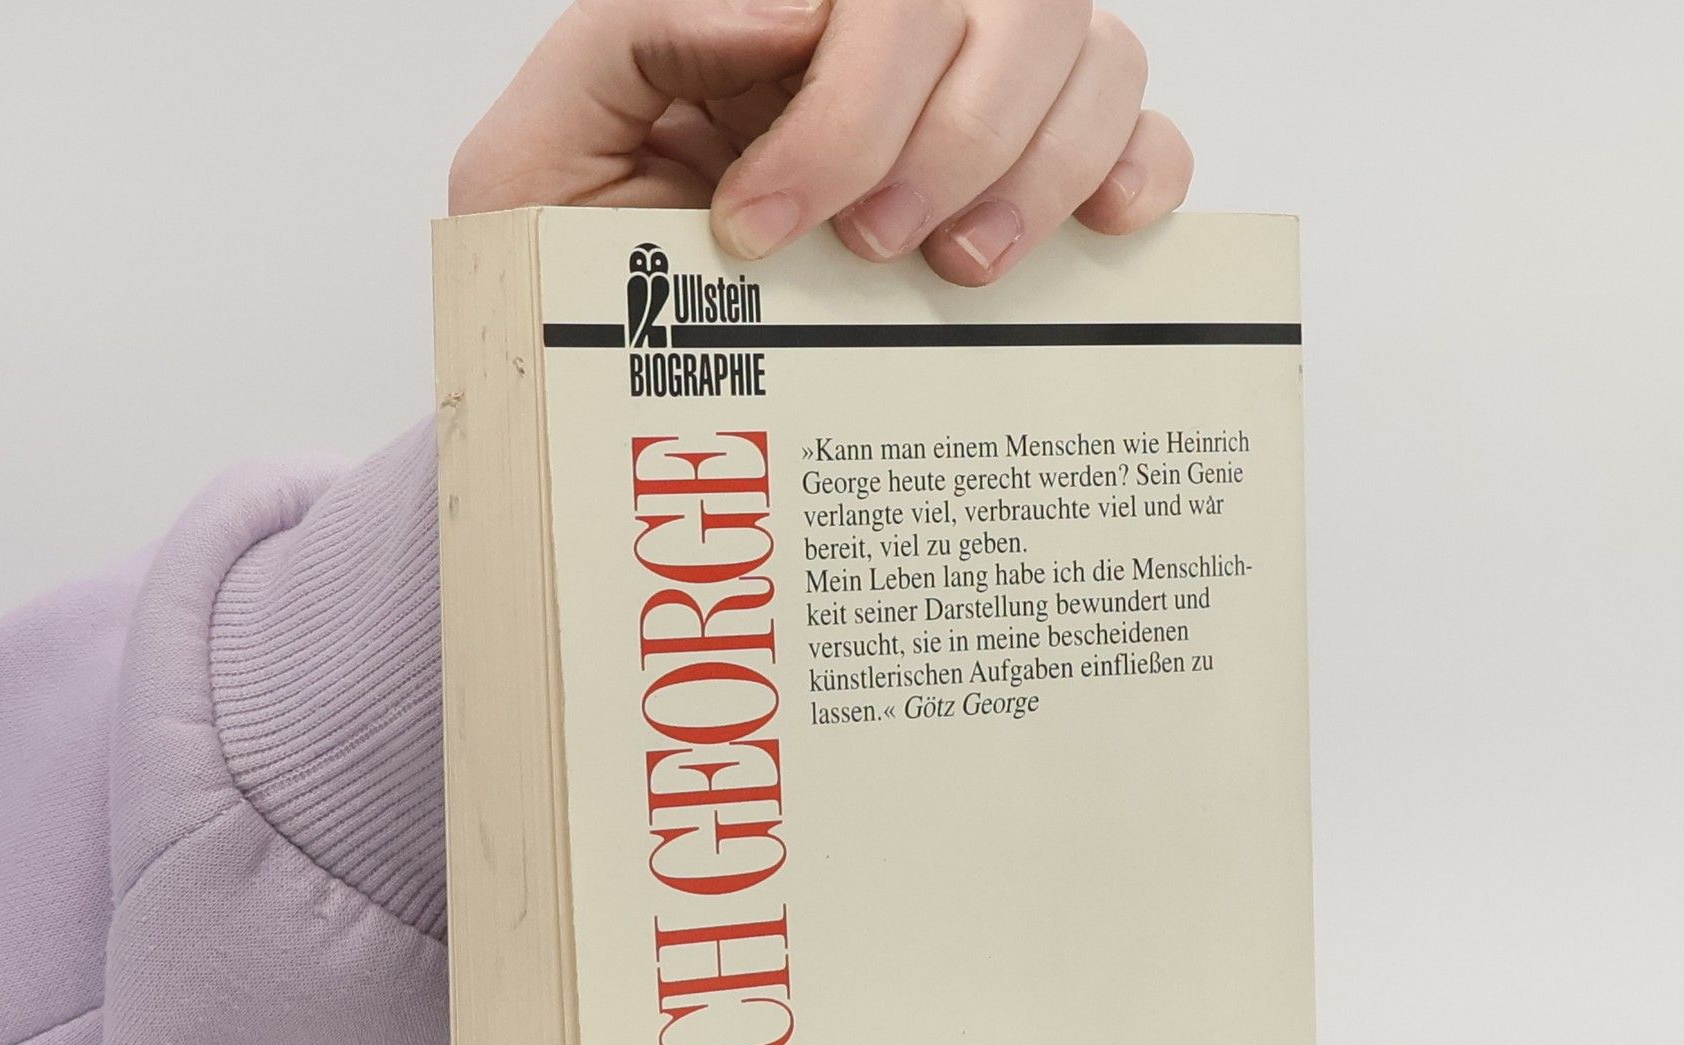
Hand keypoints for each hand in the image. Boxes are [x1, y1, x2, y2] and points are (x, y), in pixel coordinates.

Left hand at [450, 0, 1192, 285]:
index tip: (766, 223)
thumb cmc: (581, 262)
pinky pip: (1143, 126)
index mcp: (780, 14)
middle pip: (997, 3)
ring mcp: (974, 93)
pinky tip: (1092, 231)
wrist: (612, 369)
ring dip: (1030, 164)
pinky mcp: (1040, 171)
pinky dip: (1137, 168)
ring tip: (952, 270)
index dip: (841, 104)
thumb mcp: (540, 147)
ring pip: (1087, 50)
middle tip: (864, 249)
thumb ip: (633, 36)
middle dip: (934, 137)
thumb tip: (786, 7)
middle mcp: (888, 35)